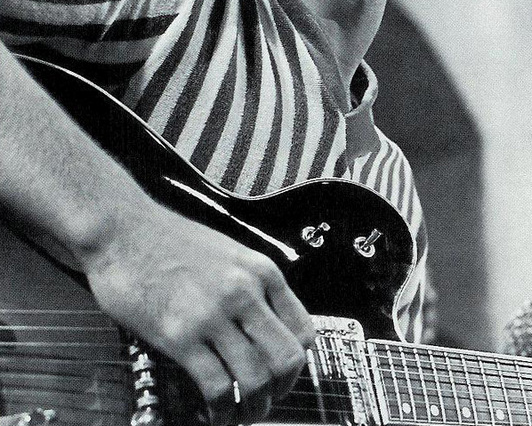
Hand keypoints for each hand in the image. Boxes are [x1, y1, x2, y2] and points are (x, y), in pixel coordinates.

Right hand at [81, 199, 314, 424]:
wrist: (123, 230)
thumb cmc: (169, 239)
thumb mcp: (227, 252)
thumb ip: (251, 286)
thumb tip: (266, 328)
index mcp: (260, 271)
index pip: (303, 331)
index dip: (297, 364)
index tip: (283, 376)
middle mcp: (244, 292)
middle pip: (286, 359)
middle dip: (281, 390)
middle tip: (267, 401)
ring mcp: (213, 314)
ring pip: (255, 379)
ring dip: (253, 408)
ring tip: (242, 414)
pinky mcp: (180, 335)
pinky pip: (216, 386)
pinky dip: (221, 410)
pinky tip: (213, 412)